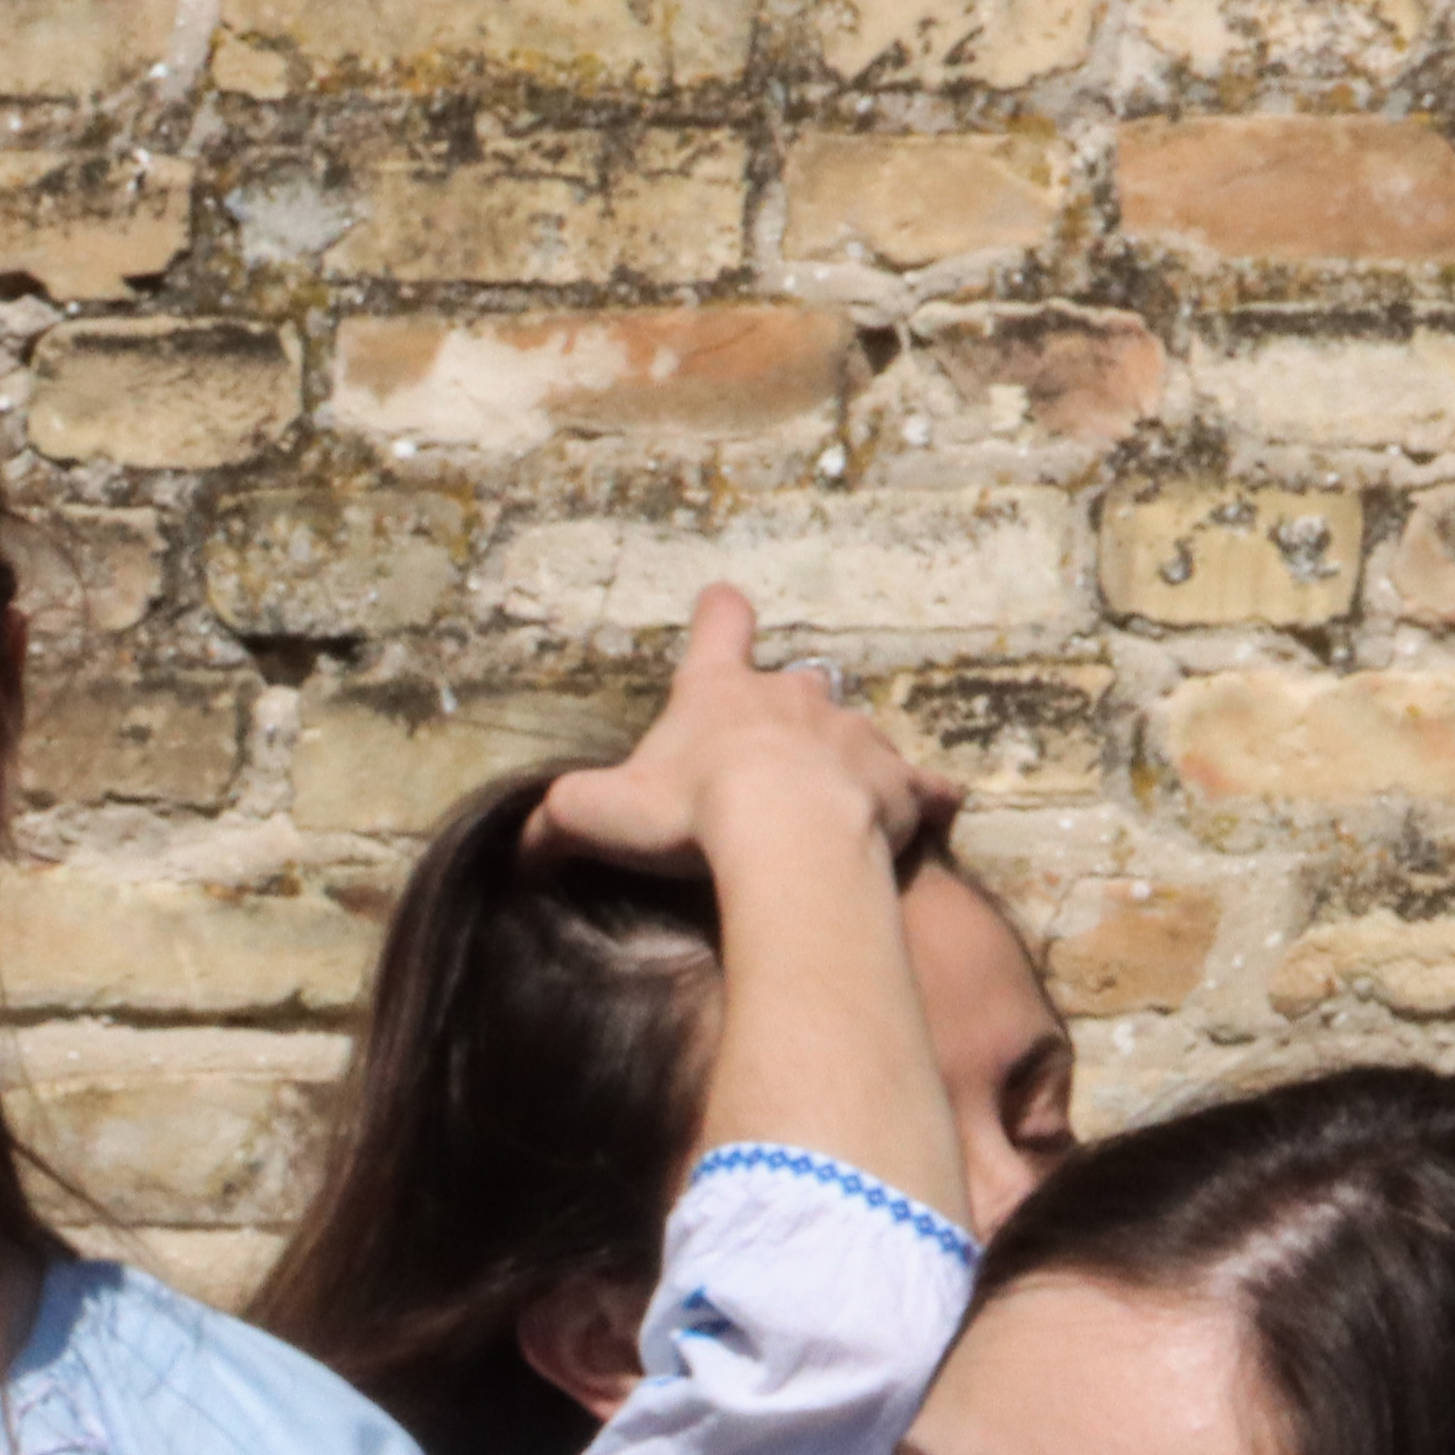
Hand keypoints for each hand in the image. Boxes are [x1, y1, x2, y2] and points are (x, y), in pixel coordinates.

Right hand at [532, 584, 954, 878]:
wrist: (787, 839)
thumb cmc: (691, 817)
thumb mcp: (600, 815)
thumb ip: (556, 821)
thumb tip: (518, 847)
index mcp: (720, 692)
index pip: (721, 626)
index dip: (721, 616)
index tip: (725, 607)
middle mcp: (792, 696)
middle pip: (795, 683)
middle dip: (786, 715)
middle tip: (771, 766)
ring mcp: (853, 735)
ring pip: (855, 734)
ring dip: (846, 761)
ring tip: (839, 806)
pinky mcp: (899, 783)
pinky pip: (924, 787)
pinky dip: (927, 797)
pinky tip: (936, 810)